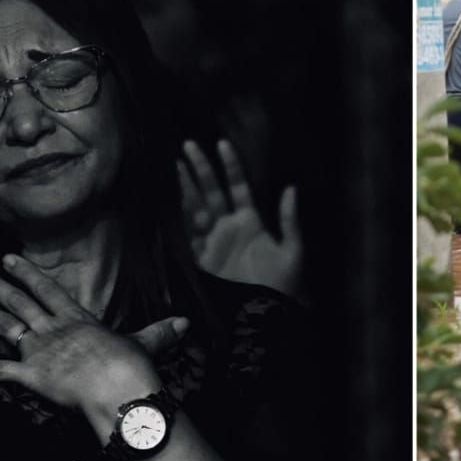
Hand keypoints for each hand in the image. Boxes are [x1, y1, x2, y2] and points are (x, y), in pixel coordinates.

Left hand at [0, 256, 187, 428]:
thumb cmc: (130, 365)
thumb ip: (160, 332)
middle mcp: (53, 328)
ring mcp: (39, 349)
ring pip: (4, 324)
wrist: (117, 384)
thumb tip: (186, 322)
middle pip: (19, 301)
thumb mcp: (145, 344)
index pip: (48, 290)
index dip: (28, 273)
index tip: (8, 257)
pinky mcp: (29, 373)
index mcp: (77, 319)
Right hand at [178, 139, 303, 301]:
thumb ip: (291, 220)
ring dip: (186, 187)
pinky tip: (168, 199)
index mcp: (250, 221)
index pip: (237, 186)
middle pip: (211, 191)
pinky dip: (177, 217)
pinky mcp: (198, 259)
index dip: (231, 166)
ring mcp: (211, 242)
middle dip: (200, 169)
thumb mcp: (293, 251)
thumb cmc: (283, 286)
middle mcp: (227, 228)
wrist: (262, 316)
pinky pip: (185, 233)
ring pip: (195, 207)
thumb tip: (291, 187)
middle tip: (188, 145)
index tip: (222, 143)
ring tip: (174, 164)